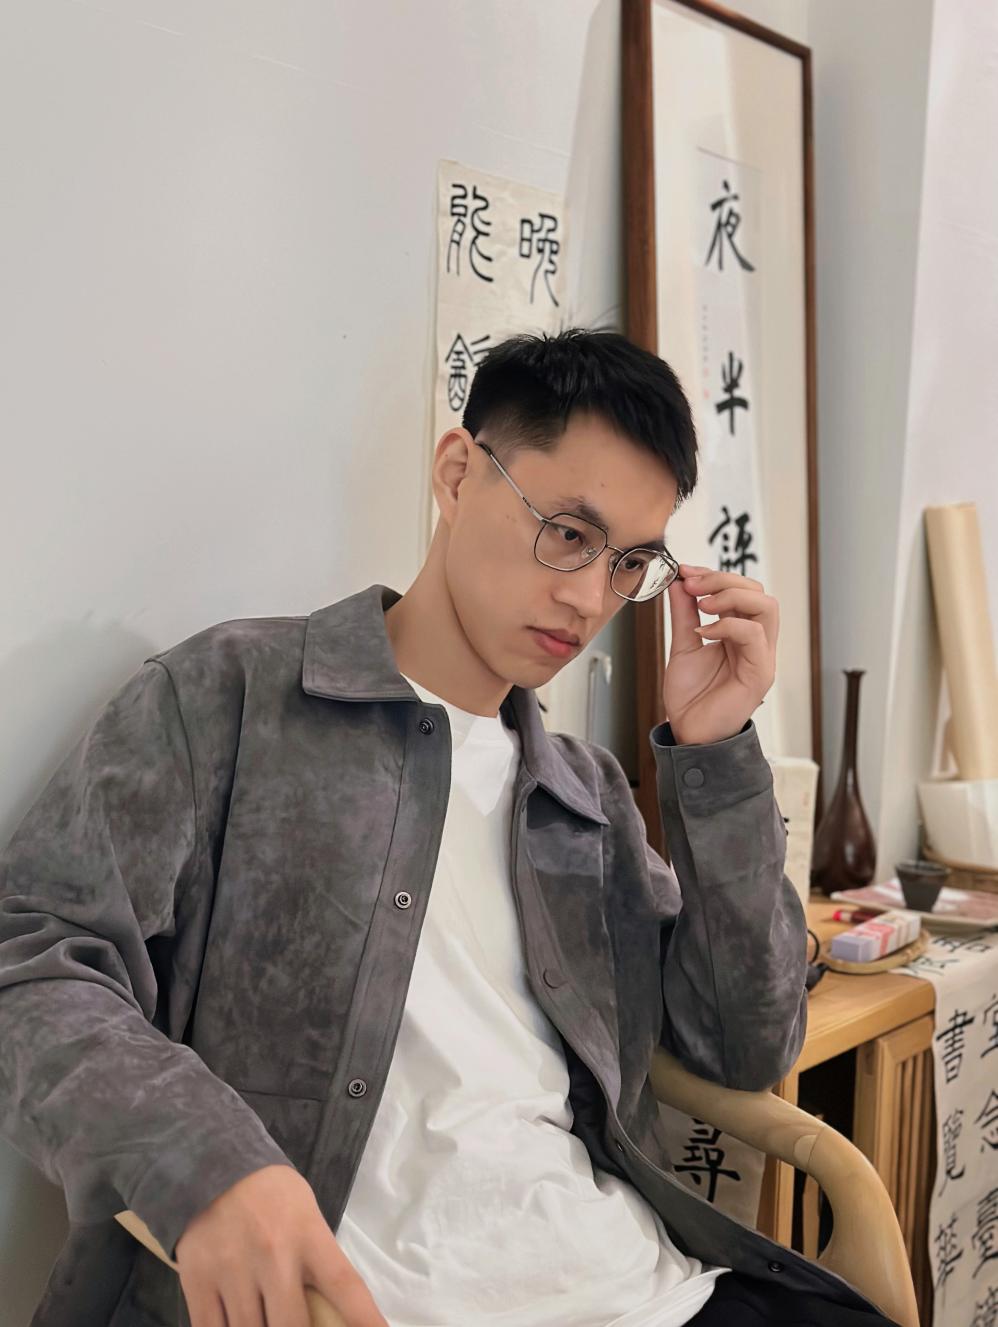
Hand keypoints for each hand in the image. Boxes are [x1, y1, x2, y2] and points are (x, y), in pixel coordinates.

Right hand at [175, 1165, 388, 1326]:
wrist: (213, 1166)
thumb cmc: (271, 1197)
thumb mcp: (306, 1216)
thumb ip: (317, 1263)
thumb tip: (330, 1317)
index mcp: (308, 1234)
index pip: (345, 1286)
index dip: (365, 1320)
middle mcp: (273, 1253)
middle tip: (297, 1326)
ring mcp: (232, 1269)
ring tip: (267, 1320)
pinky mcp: (197, 1280)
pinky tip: (236, 1326)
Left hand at [662, 563, 777, 745]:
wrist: (688, 732)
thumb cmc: (691, 697)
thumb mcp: (684, 645)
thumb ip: (684, 614)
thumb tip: (680, 582)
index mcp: (743, 634)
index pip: (744, 591)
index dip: (716, 576)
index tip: (685, 572)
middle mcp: (757, 643)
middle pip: (760, 592)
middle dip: (724, 580)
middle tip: (692, 584)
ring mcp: (762, 657)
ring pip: (766, 607)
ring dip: (730, 596)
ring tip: (702, 605)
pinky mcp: (760, 673)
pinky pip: (753, 635)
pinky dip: (726, 625)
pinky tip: (703, 632)